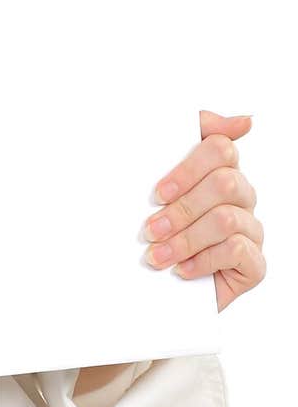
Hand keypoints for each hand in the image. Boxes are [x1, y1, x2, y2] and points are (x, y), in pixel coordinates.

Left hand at [144, 110, 265, 311]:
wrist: (155, 287)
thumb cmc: (157, 229)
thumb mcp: (155, 185)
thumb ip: (182, 140)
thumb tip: (237, 118)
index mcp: (220, 169)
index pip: (221, 148)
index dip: (188, 168)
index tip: (157, 193)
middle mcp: (241, 196)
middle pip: (225, 183)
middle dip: (182, 208)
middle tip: (150, 229)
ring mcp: (251, 229)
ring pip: (227, 219)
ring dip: (186, 238)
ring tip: (157, 255)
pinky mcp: (255, 264)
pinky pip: (237, 252)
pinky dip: (202, 261)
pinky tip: (181, 270)